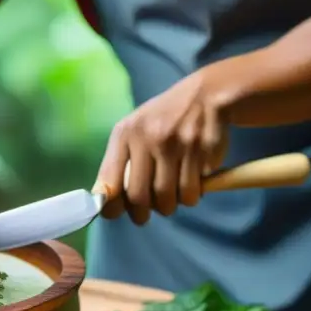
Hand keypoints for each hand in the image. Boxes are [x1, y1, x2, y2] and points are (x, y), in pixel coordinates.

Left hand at [94, 72, 227, 224]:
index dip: (110, 206)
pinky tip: (192, 181)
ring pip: (169, 198)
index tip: (115, 214)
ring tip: (171, 197)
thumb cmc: (163, 119)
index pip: (109, 182)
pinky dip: (193, 194)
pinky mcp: (202, 149)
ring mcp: (177, 143)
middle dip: (141, 214)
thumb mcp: (135, 131)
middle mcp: (149, 137)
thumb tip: (104, 201)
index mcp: (126, 133)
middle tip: (143, 216)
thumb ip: (118, 163)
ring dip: (170, 206)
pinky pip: (194, 190)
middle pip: (139, 196)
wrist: (206, 94)